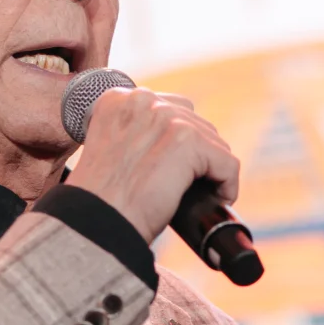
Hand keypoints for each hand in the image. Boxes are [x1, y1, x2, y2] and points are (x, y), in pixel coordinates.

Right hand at [64, 85, 240, 243]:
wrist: (96, 225)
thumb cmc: (102, 202)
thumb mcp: (115, 154)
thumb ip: (138, 137)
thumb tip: (175, 149)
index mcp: (118, 100)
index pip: (169, 110)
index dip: (179, 143)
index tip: (176, 171)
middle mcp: (141, 100)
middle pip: (195, 122)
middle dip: (199, 157)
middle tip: (191, 188)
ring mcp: (164, 117)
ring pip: (214, 143)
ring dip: (213, 171)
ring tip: (202, 197)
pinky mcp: (186, 140)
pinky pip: (227, 163)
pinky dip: (227, 185)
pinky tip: (216, 201)